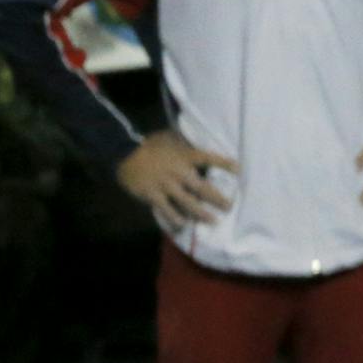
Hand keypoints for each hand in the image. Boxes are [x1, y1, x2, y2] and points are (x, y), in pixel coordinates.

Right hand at [117, 130, 237, 232]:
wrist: (123, 153)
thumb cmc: (149, 145)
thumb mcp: (169, 138)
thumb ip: (184, 142)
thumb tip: (199, 137)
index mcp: (184, 156)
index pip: (208, 158)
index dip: (223, 163)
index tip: (239, 170)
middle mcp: (178, 172)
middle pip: (202, 188)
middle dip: (217, 198)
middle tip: (229, 207)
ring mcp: (165, 185)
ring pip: (188, 202)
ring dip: (201, 213)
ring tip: (213, 221)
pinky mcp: (152, 195)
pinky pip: (167, 210)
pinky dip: (175, 218)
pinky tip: (183, 225)